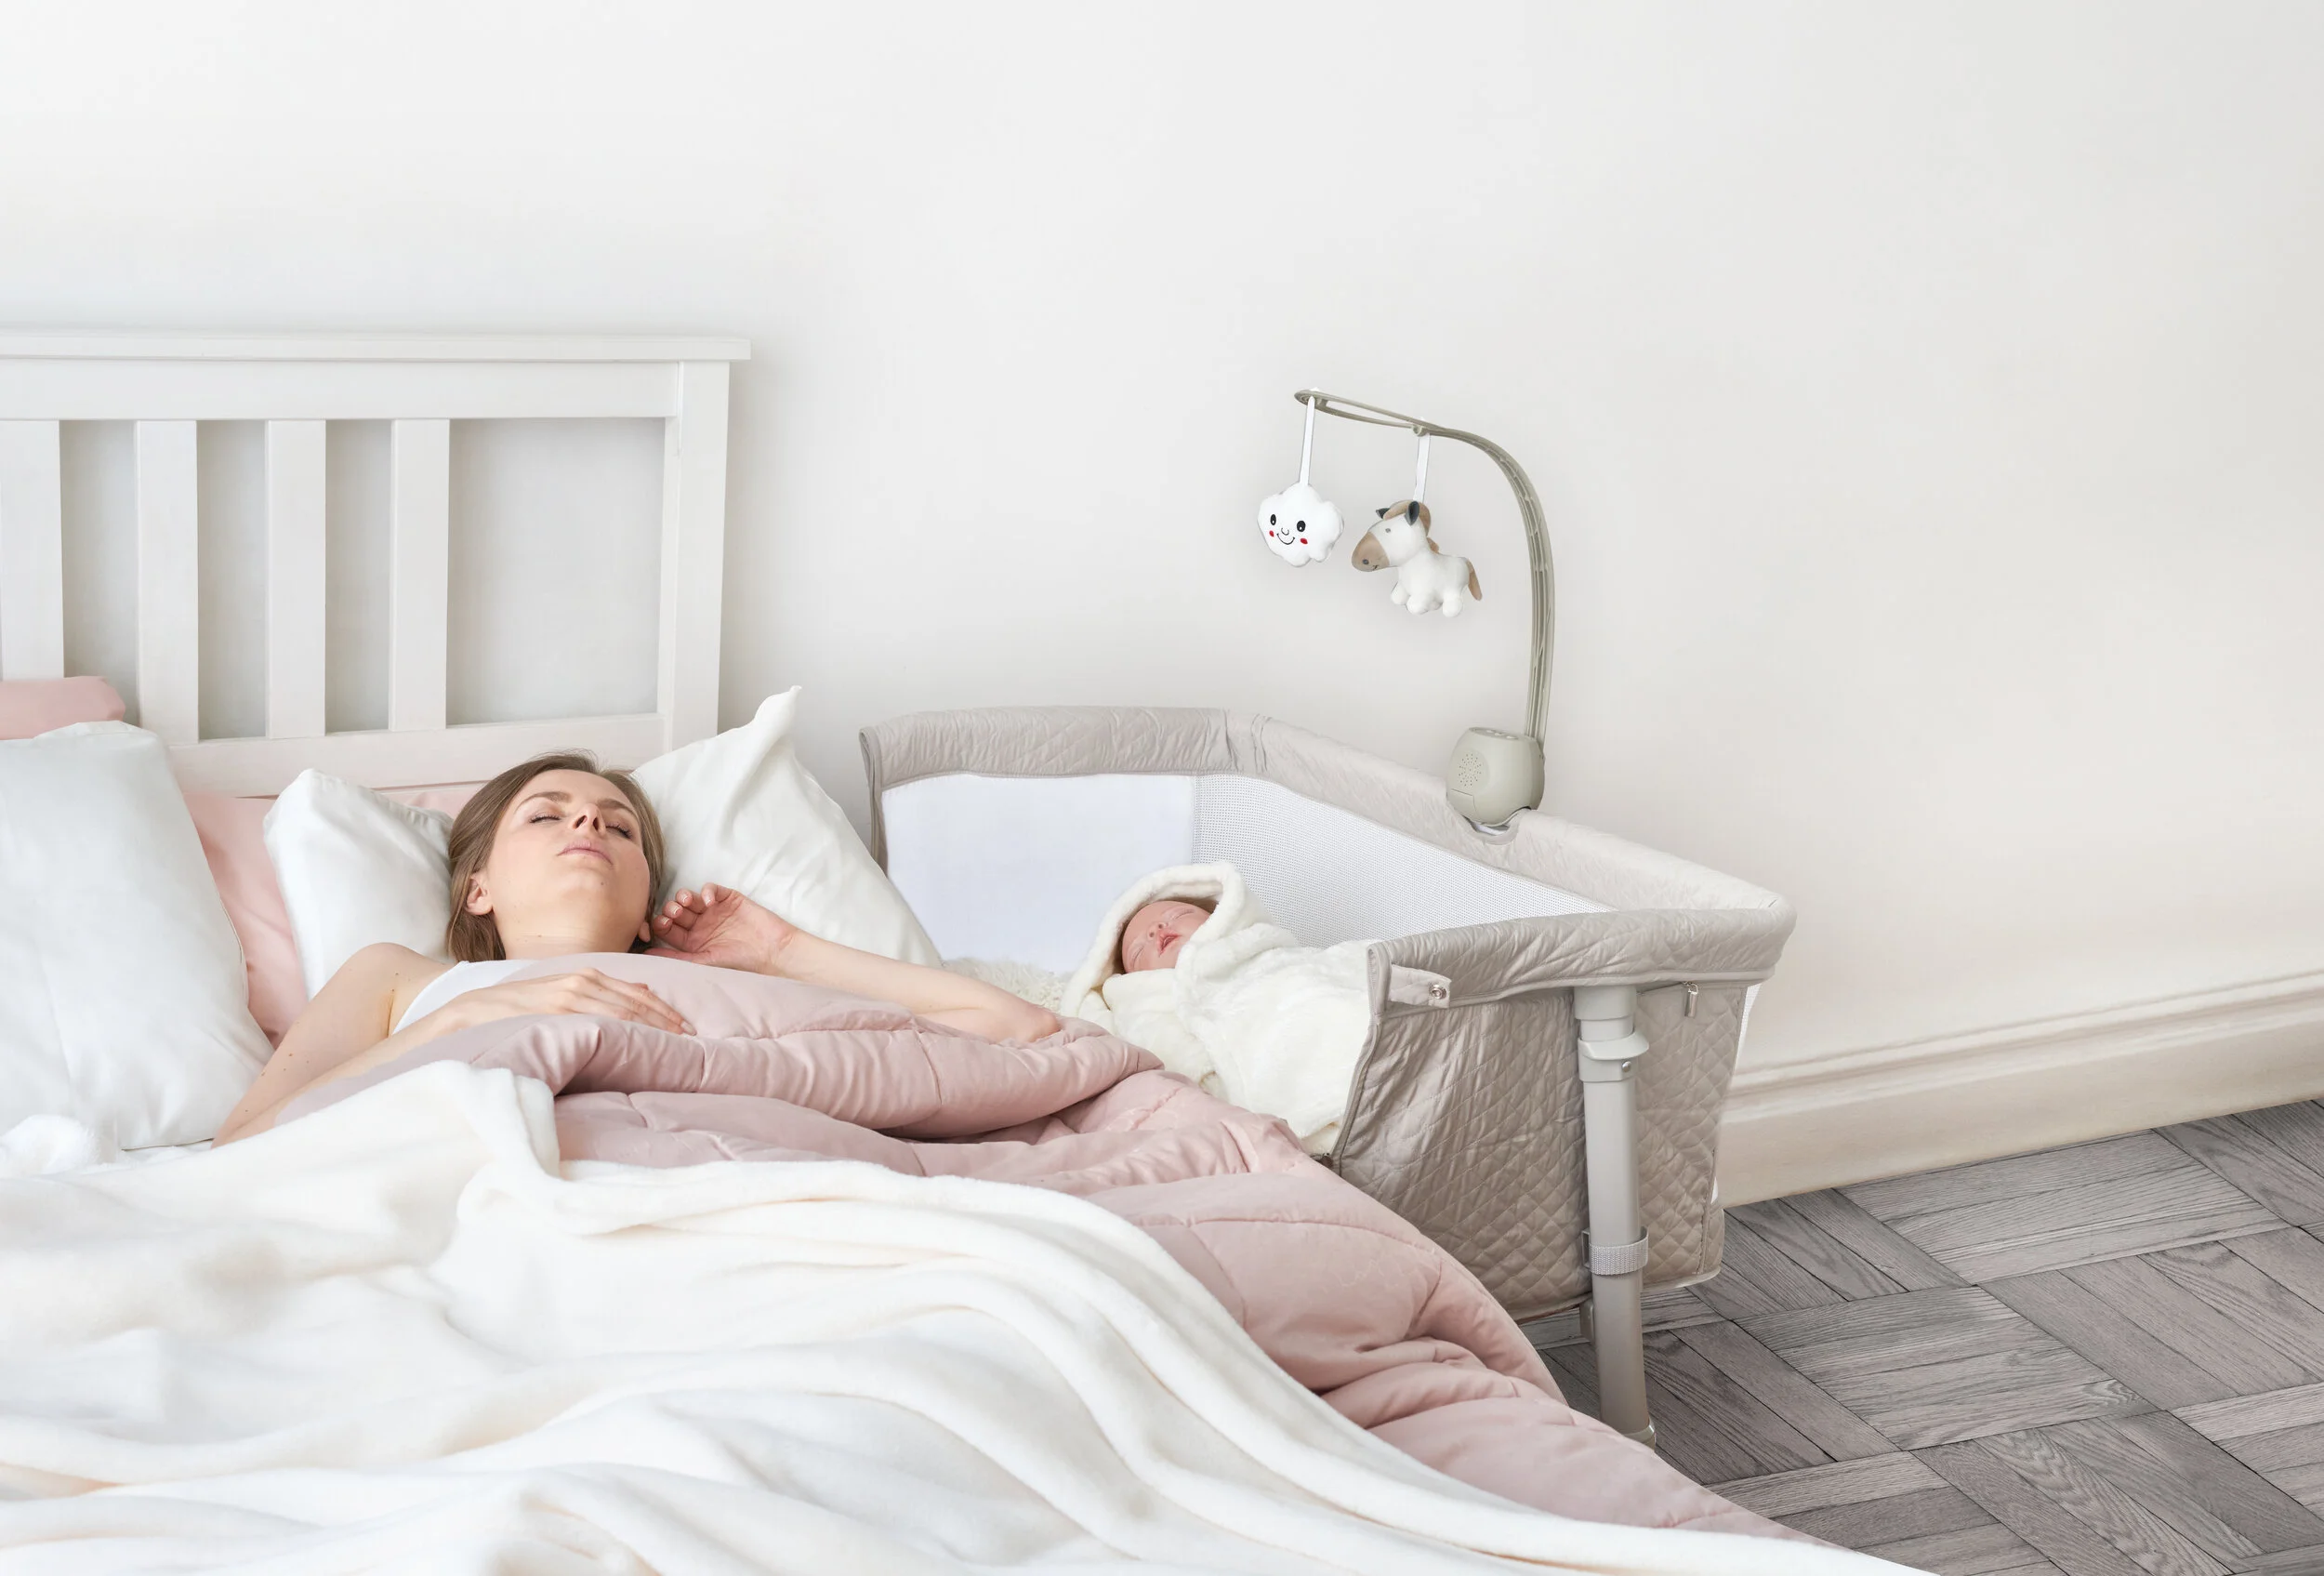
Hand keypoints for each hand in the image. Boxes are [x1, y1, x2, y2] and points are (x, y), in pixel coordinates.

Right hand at [440, 969, 691, 1035]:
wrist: (473, 1010)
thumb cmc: (521, 1007)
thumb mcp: (563, 993)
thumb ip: (600, 993)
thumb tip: (642, 992)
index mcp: (586, 976)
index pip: (637, 994)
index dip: (664, 1010)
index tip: (687, 1027)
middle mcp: (582, 981)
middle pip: (636, 1002)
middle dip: (666, 1019)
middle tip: (693, 1038)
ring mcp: (569, 995)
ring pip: (622, 1012)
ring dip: (652, 1026)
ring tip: (676, 1043)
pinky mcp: (556, 1010)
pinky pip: (596, 1020)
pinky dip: (622, 1029)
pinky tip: (639, 1042)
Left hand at [649, 884, 795, 974]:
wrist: (770, 951)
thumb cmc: (739, 962)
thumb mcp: (704, 962)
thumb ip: (676, 958)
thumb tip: (645, 957)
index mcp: (691, 942)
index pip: (667, 929)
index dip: (660, 923)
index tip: (661, 924)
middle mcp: (700, 926)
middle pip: (675, 911)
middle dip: (671, 909)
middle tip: (674, 913)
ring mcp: (713, 911)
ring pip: (689, 897)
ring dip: (684, 897)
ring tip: (686, 903)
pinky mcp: (728, 898)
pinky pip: (710, 889)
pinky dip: (706, 891)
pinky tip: (709, 901)